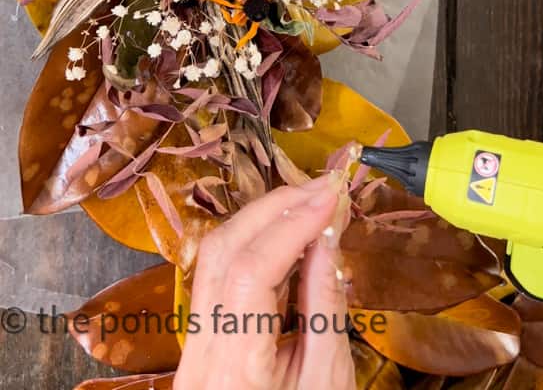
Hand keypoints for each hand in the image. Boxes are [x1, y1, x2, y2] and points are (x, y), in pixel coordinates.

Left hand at [173, 173, 354, 389]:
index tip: (332, 194)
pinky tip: (288, 233)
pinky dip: (256, 243)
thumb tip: (328, 234)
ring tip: (310, 202)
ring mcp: (194, 342)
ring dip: (264, 218)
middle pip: (224, 250)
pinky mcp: (200, 336)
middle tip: (324, 188)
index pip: (253, 270)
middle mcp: (201, 349)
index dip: (293, 223)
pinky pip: (219, 273)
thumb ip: (325, 303)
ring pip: (215, 255)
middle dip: (276, 207)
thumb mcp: (328, 378)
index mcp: (234, 367)